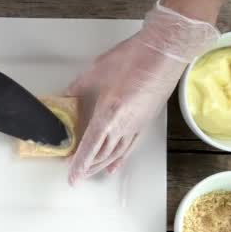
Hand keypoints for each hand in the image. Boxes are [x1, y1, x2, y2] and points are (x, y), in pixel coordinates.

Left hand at [67, 0, 219, 184]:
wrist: (163, 53)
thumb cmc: (132, 59)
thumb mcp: (95, 71)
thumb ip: (78, 87)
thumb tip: (66, 95)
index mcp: (108, 116)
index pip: (89, 148)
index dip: (79, 165)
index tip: (72, 177)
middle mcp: (122, 126)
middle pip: (101, 155)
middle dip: (87, 167)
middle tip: (76, 174)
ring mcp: (135, 126)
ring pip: (115, 154)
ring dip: (101, 165)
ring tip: (91, 173)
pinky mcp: (144, 123)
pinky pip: (129, 147)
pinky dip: (119, 158)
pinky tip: (114, 165)